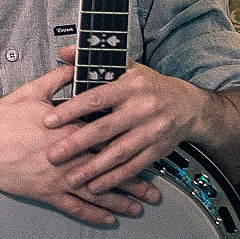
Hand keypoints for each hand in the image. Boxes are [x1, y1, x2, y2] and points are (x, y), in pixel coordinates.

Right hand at [0, 62, 156, 224]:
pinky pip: (75, 208)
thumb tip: (74, 65)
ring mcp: (59, 177)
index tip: (147, 149)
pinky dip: (93, 215)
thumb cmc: (1, 118)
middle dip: (136, 181)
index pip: (108, 137)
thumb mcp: (31, 92)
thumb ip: (58, 79)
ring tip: (140, 209)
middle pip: (111, 169)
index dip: (130, 145)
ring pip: (98, 192)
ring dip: (121, 202)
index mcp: (70, 128)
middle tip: (155, 192)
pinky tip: (108, 219)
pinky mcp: (46, 193)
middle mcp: (71, 155)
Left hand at [43, 44, 205, 196]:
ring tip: (71, 178)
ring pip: (118, 152)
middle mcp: (141, 109)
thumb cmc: (151, 86)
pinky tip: (96, 186)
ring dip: (93, 168)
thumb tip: (64, 52)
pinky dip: (114, 178)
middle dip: (76, 144)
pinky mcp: (157, 150)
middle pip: (104, 128)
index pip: (95, 98)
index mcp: (129, 86)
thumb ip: (93, 62)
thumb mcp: (127, 67)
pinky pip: (133, 167)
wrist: (190, 106)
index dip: (71, 110)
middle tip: (53, 155)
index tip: (49, 121)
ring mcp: (151, 132)